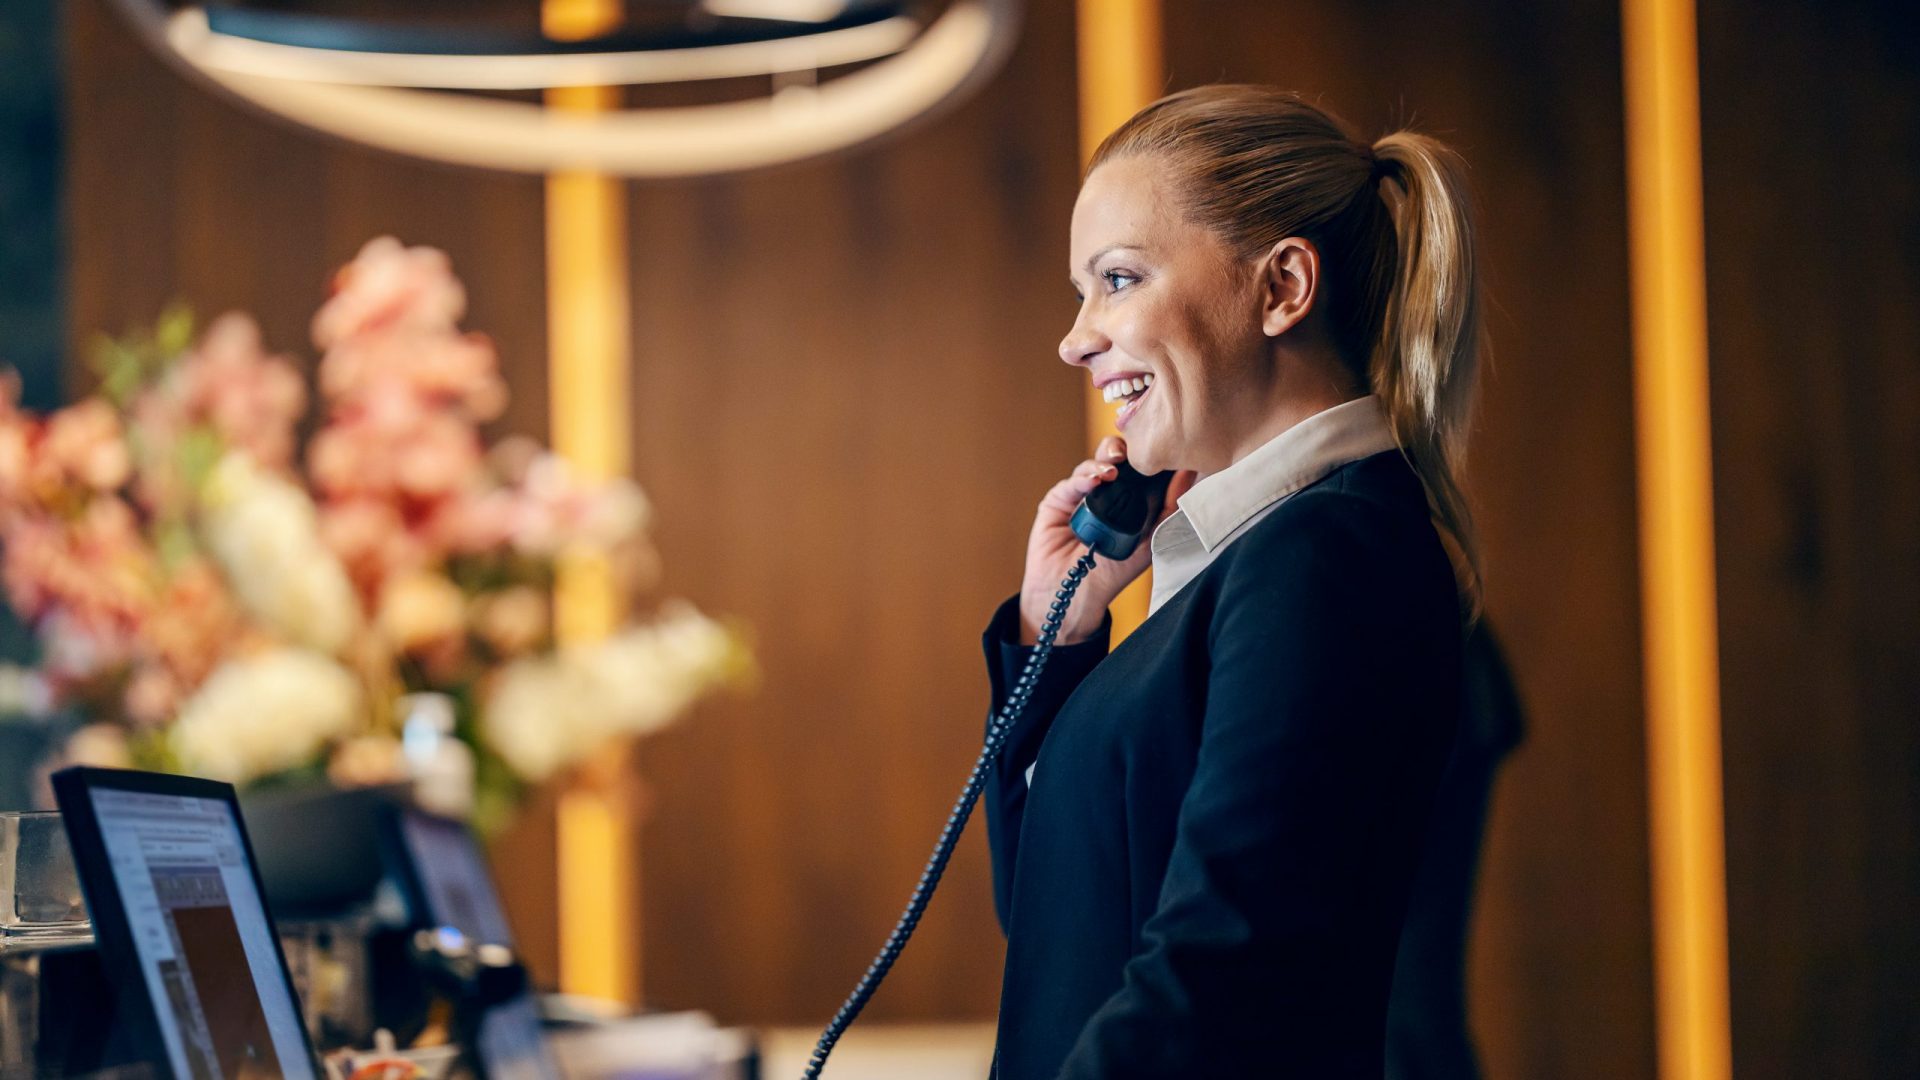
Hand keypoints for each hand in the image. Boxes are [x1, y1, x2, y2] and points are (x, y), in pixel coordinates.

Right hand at [1018, 437, 1194, 645]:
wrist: (1075, 595)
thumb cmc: (1113, 572)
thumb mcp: (1149, 541)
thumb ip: (1169, 508)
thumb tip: (1190, 474)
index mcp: (1129, 497)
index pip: (1139, 466)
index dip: (1147, 454)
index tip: (1159, 448)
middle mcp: (1105, 491)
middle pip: (1115, 457)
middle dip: (1123, 449)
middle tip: (1131, 454)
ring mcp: (1081, 494)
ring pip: (1093, 464)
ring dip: (1103, 462)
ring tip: (1112, 471)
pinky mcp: (1057, 501)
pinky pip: (1070, 483)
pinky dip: (1082, 479)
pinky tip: (1093, 482)